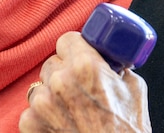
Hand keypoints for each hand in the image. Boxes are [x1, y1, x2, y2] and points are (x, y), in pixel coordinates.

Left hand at [19, 31, 150, 131]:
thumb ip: (117, 68)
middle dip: (65, 72)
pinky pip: (32, 109)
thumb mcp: (134, 90)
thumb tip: (111, 59)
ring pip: (40, 86)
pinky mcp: (30, 123)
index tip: (79, 56)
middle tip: (80, 89)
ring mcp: (41, 103)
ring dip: (52, 95)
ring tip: (72, 112)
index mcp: (86, 66)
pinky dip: (43, 117)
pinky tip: (61, 125)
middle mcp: (60, 81)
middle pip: (53, 62)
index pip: (67, 39)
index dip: (75, 48)